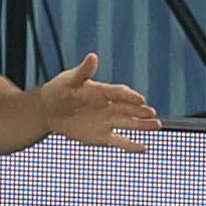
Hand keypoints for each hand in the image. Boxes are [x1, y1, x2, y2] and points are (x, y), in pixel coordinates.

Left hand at [36, 54, 157, 151]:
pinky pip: (119, 141)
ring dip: (142, 125)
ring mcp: (106, 122)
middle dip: (140, 111)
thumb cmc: (59, 91)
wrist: (48, 110)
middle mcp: (109, 106)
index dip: (129, 96)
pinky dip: (131, 145)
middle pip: (129, 109)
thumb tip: (93, 57)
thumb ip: (83, 72)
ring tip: (157, 125)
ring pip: (129, 124)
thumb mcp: (69, 81)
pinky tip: (144, 148)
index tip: (140, 99)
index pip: (120, 93)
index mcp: (103, 91)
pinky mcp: (101, 136)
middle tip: (152, 113)